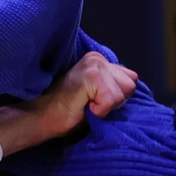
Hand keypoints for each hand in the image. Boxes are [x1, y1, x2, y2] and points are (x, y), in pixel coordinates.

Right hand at [0, 51, 139, 156]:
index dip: (116, 98)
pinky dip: (99, 111)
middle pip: (130, 86)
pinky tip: (83, 107)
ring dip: (106, 107)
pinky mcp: (91, 76)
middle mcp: (97, 58)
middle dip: (114, 102)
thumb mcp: (97, 95)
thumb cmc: (68, 110)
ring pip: (122, 94)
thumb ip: (113, 85)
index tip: (94, 101)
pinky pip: (111, 100)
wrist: (42, 117)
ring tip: (85, 104)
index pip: (131, 80)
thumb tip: (133, 81)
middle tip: (89, 103)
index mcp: (99, 60)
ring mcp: (94, 65)